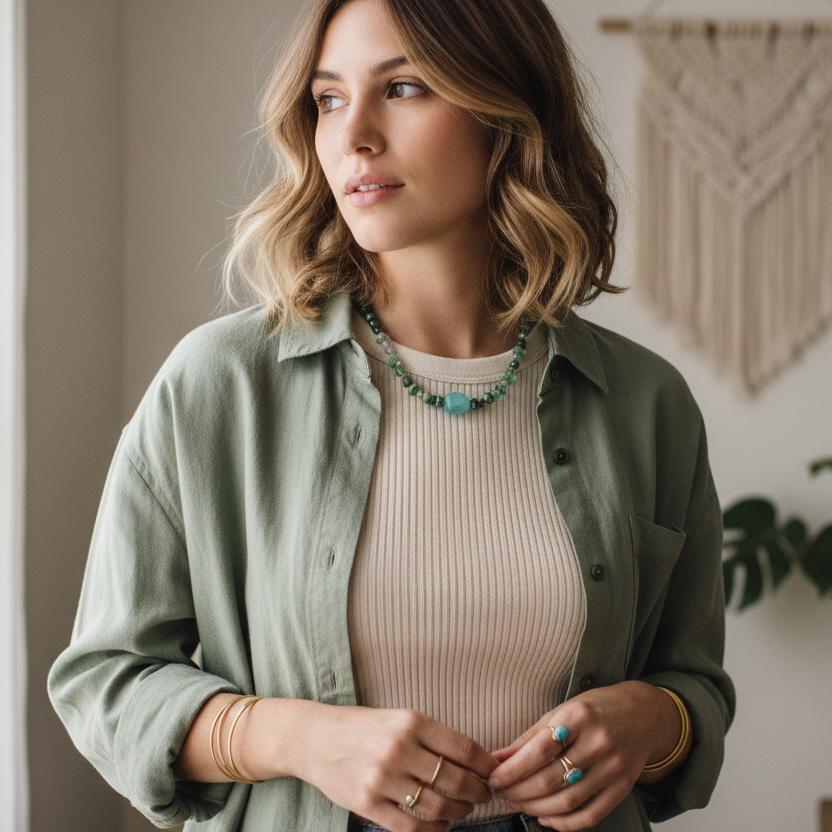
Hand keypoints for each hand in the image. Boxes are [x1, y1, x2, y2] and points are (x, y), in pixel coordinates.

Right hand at [292, 702, 497, 831]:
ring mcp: (382, 778)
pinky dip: (434, 830)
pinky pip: (411, 826)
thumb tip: (472, 759)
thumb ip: (430, 736)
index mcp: (410, 722)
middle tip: (485, 795)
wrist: (314, 738)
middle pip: (456, 780)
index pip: (464, 748)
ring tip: (464, 810)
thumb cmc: (361, 727)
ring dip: (459, 812)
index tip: (494, 772)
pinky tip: (442, 825)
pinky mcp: (367, 804)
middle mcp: (398, 749)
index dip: (485, 765)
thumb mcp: (397, 718)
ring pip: (437, 805)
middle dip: (478, 792)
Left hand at [485, 682, 687, 830]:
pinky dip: (565, 823)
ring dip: (536, 808)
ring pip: (567, 801)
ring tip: (517, 803)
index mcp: (578, 717)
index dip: (512, 769)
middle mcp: (598, 743)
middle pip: (550, 779)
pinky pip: (591, 815)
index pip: (538, 751)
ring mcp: (613, 768)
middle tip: (501, 793)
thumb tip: (498, 758)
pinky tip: (545, 819)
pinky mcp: (623, 788)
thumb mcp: (561, 710)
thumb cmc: (596, 709)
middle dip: (519, 791)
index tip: (493, 778)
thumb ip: (530, 736)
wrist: (644, 714)